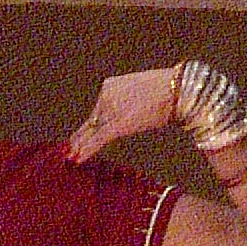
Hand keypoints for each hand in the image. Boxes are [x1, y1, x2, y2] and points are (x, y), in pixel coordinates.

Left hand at [62, 67, 184, 162]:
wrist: (181, 89)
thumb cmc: (170, 90)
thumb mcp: (143, 92)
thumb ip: (130, 102)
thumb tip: (132, 112)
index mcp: (110, 86)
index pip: (96, 110)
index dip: (87, 126)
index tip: (78, 136)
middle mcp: (106, 96)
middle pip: (90, 122)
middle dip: (78, 137)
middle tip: (66, 149)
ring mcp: (111, 110)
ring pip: (91, 132)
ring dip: (79, 147)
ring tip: (69, 157)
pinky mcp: (118, 124)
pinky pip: (98, 139)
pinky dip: (87, 150)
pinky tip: (77, 159)